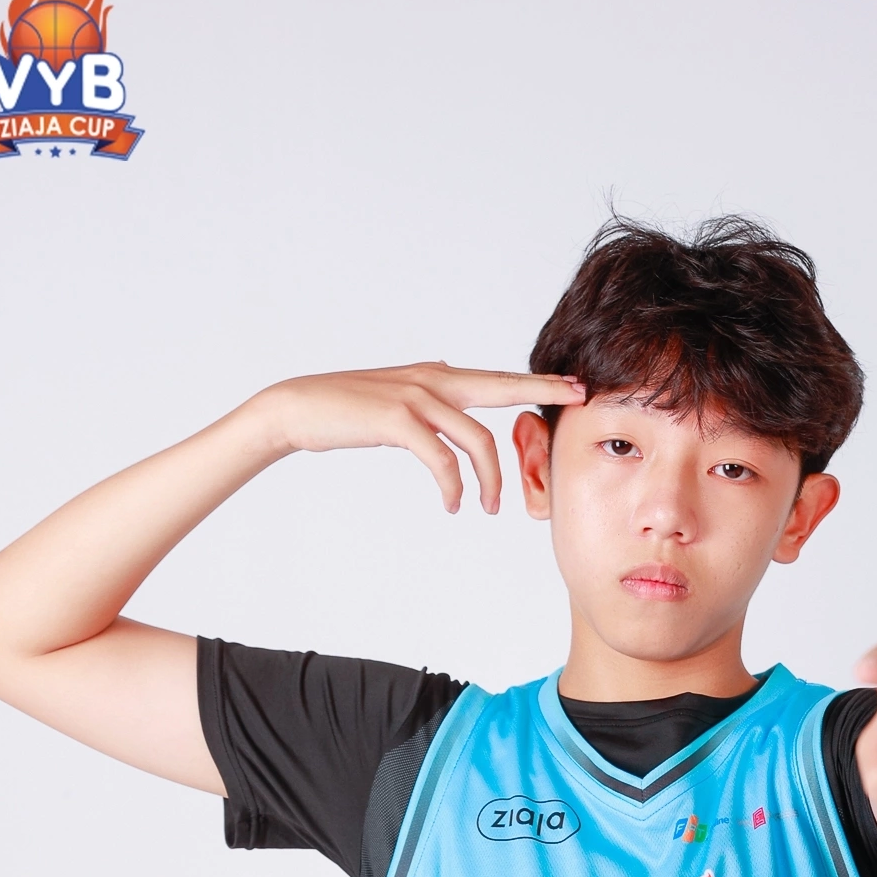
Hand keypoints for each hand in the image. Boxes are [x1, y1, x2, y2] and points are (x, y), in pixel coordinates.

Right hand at [263, 362, 584, 514]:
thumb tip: (447, 369)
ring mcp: (415, 397)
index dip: (536, 381)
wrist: (297, 407)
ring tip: (487, 508)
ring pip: (476, 438)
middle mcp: (432, 379)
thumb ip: (425, 388)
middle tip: (579, 398)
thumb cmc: (344, 407)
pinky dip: (452, 486)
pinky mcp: (396, 420)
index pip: (498, 378)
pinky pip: (441, 458)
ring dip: (489, 479)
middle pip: (502, 386)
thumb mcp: (395, 394)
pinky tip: (453, 505)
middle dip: (543, 391)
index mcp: (436, 376)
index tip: (573, 385)